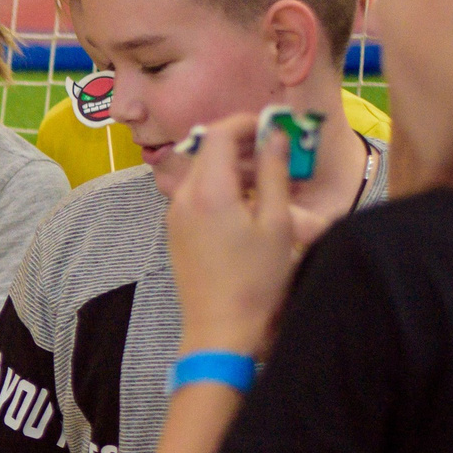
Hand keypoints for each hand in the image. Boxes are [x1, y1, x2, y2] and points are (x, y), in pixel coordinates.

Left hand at [166, 114, 307, 357]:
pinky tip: (247, 204)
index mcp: (208, 191)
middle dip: (242, 143)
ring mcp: (175, 216)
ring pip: (201, 172)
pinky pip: (195, 194)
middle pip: (207, 149)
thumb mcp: (277, 222)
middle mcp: (183, 198)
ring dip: (232, 166)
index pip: (220, 133)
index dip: (247, 122)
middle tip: (277, 153)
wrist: (221, 330)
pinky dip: (219, 187)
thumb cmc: (256, 282)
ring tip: (268, 180)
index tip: (274, 127)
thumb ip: (274, 173)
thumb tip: (275, 137)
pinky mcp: (176, 232)